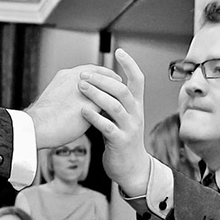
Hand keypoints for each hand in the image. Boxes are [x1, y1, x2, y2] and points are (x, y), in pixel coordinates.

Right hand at [26, 64, 120, 150]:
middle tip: (120, 87)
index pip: (91, 70)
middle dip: (113, 81)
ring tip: (120, 102)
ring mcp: (85, 89)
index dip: (102, 75)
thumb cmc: (42, 119)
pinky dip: (114, 105)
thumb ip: (67, 94)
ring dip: (116, 93)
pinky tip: (116, 113)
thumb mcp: (54, 98)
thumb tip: (74, 100)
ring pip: (108, 87)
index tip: (108, 80)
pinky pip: (109, 101)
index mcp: (66, 76)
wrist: (38, 127)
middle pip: (103, 74)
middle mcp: (77, 78)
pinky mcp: (91, 103)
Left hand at [79, 49, 149, 197]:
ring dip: (97, 95)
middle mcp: (136, 114)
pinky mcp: (120, 142)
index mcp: (137, 105)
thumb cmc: (122, 139)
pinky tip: (83, 111)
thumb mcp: (122, 116)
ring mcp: (130, 128)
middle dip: (103, 79)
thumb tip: (98, 80)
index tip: (119, 51)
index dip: (130, 64)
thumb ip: (115, 100)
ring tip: (81, 87)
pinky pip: (108, 127)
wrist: (131, 168)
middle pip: (123, 90)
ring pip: (115, 106)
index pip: (138, 79)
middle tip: (84, 74)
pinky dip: (94, 117)